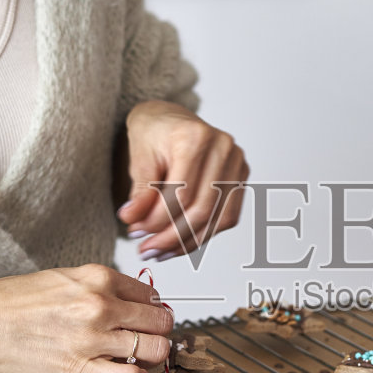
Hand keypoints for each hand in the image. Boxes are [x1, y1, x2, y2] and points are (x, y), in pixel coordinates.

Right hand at [0, 264, 175, 372]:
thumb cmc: (11, 301)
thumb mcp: (62, 278)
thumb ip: (98, 288)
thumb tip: (129, 303)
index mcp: (98, 278)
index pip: (152, 295)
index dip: (153, 312)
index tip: (147, 322)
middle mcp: (100, 305)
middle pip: (160, 323)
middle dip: (159, 335)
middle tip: (149, 342)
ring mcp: (92, 338)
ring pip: (155, 350)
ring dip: (153, 359)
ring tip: (140, 362)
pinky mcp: (80, 370)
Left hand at [116, 101, 248, 260]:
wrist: (170, 119)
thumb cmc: (153, 134)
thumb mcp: (139, 158)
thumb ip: (140, 191)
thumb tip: (132, 221)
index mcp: (196, 137)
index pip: (180, 193)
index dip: (156, 220)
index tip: (134, 232)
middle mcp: (223, 148)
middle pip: (201, 209)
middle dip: (171, 236)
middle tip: (146, 250)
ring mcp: (237, 162)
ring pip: (216, 218)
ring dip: (187, 242)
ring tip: (160, 252)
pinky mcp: (240, 177)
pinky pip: (226, 217)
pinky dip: (202, 235)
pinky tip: (179, 245)